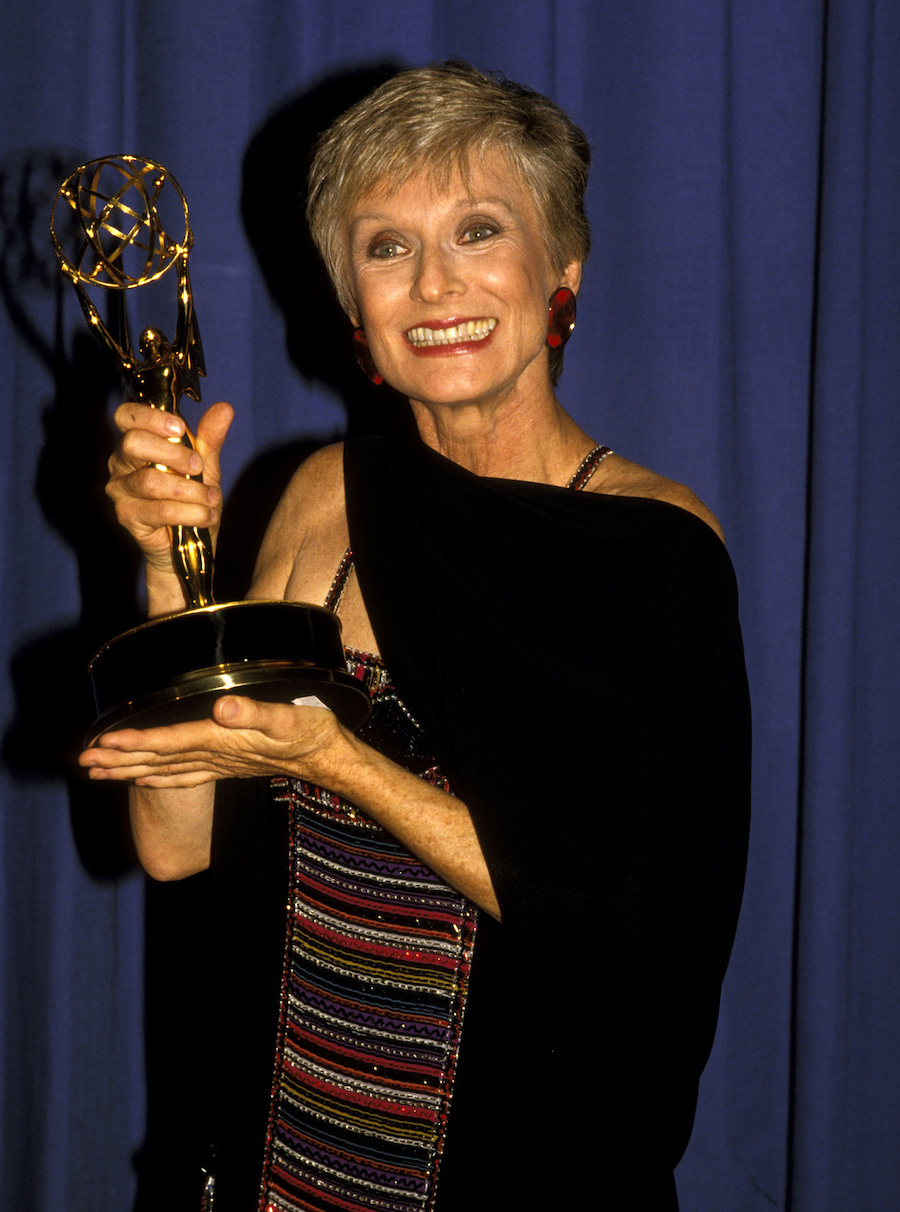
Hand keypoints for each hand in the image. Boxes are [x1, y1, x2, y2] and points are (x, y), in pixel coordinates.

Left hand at [79, 696, 349, 788]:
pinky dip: (157, 777)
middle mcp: (216, 755)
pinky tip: (141, 778)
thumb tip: (222, 708)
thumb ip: (255, 712)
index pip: (170, 741)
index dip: (135, 742)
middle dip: (119, 760)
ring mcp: (219, 764)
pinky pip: (183, 775)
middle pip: (158, 759)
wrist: (329, 758)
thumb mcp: (290, 718)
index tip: (103, 742)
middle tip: (83, 761)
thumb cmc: (312, 734)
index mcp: (224, 740)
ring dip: (129, 770)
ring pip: (164, 769)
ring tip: (97, 771)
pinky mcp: (227, 765)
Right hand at [107, 399, 232, 574]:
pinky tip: (207, 517)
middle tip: (199, 467)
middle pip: (133, 443)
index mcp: (137, 443)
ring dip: (190, 490)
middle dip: (173, 453)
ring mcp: (120, 490)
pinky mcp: (126, 516)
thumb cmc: (191, 500)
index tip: (180, 429)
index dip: (151, 417)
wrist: (189, 544)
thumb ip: (210, 438)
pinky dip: (190, 513)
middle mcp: (120, 463)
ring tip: (212, 500)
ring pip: (151, 481)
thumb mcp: (205, 466)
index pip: (126, 415)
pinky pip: (159, 510)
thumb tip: (224, 408)